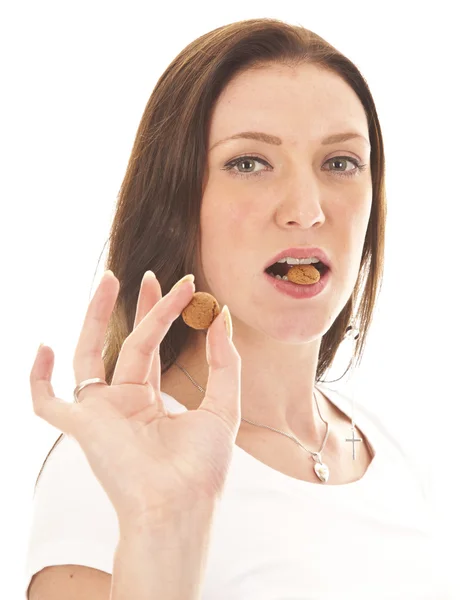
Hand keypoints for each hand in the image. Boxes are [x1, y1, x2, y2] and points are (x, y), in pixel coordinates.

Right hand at [30, 271, 240, 525]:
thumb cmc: (202, 468)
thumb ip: (224, 362)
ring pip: (90, 354)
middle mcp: (122, 403)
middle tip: (147, 273)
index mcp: (149, 400)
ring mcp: (100, 412)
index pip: (151, 347)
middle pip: (125, 343)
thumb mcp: (223, 406)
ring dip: (97, 317)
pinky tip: (44, 346)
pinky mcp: (82, 426)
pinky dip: (38, 378)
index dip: (162, 314)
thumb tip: (222, 316)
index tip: (183, 286)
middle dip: (136, 308)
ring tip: (109, 280)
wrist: (183, 506)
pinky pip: (47, 402)